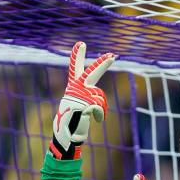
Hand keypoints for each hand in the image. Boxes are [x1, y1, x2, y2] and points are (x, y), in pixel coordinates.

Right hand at [50, 41, 115, 159]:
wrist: (66, 136)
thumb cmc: (73, 122)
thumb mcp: (78, 107)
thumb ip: (85, 97)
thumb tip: (96, 98)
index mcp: (73, 88)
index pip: (74, 69)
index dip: (76, 56)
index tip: (81, 43)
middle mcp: (76, 89)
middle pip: (91, 74)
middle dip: (102, 64)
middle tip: (113, 55)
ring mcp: (80, 97)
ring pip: (101, 96)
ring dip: (102, 107)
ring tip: (96, 116)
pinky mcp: (85, 105)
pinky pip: (100, 107)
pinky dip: (101, 115)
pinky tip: (97, 120)